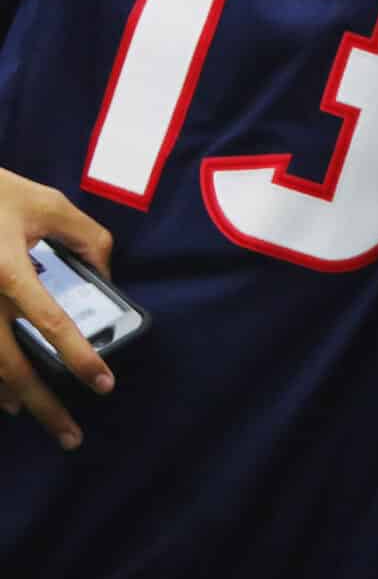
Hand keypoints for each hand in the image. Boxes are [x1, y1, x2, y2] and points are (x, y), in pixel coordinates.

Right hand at [0, 168, 115, 448]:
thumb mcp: (47, 204)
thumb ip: (85, 238)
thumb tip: (106, 275)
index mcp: (7, 270)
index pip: (50, 322)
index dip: (78, 356)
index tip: (103, 384)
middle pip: (11, 366)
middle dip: (44, 405)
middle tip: (72, 436)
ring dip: (13, 399)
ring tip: (42, 419)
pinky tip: (8, 397)